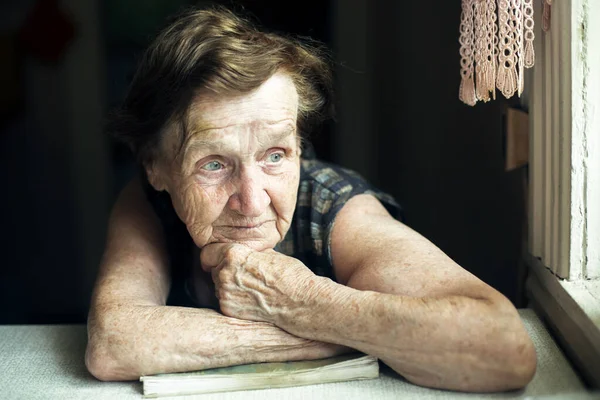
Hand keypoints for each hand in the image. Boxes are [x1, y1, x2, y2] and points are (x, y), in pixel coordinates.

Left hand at [200, 243, 323, 325]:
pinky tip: (251, 299)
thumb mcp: (269, 253)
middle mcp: (224, 273)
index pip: (208, 252)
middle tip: (244, 275)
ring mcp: (224, 293)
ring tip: (252, 288)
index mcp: (233, 254)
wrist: (300, 303)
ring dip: (229, 286)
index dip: (215, 255)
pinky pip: (224, 301)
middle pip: (213, 269)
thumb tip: (241, 251)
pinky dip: (234, 300)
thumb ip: (248, 252)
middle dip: (224, 270)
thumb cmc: (290, 275)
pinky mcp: (228, 310)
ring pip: (218, 285)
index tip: (220, 259)